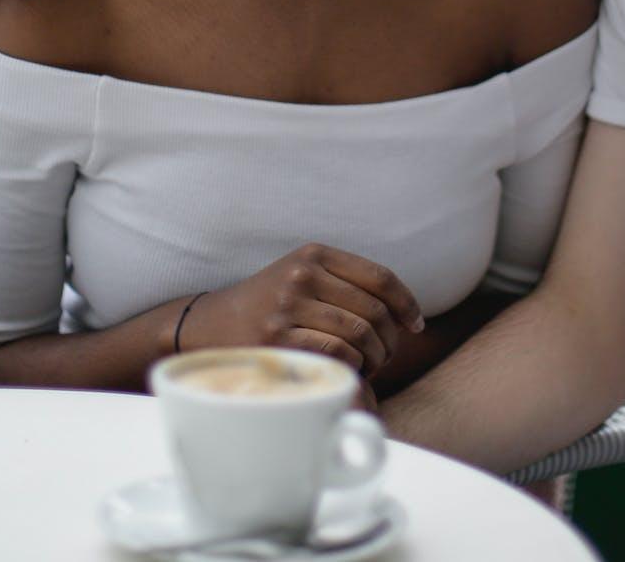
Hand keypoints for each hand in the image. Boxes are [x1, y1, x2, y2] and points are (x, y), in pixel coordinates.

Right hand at [184, 243, 424, 374]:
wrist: (209, 325)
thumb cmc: (268, 306)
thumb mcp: (303, 276)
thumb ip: (345, 283)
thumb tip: (405, 312)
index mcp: (315, 253)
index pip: (380, 276)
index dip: (407, 303)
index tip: (415, 324)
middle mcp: (303, 274)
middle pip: (375, 309)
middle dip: (391, 339)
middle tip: (387, 355)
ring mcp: (289, 306)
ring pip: (360, 332)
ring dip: (375, 357)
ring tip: (370, 366)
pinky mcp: (279, 338)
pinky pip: (339, 352)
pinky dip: (353, 365)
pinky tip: (349, 370)